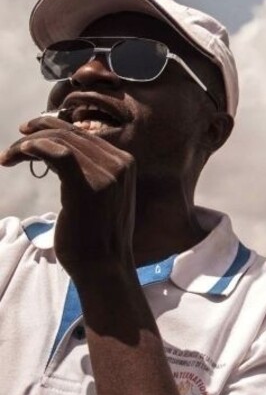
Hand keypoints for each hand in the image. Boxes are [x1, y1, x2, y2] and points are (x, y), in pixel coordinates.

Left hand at [0, 116, 135, 278]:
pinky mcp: (87, 186)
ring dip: (27, 145)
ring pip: (60, 142)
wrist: (105, 266)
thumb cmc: (97, 236)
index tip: (26, 136)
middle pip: (70, 134)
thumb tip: (58, 153)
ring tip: (7, 157)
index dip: (52, 129)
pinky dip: (35, 148)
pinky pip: (58, 154)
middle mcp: (119, 163)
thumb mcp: (101, 196)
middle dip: (35, 134)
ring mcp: (106, 174)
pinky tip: (19, 153)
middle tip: (12, 147)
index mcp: (126, 163)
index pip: (83, 134)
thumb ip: (89, 172)